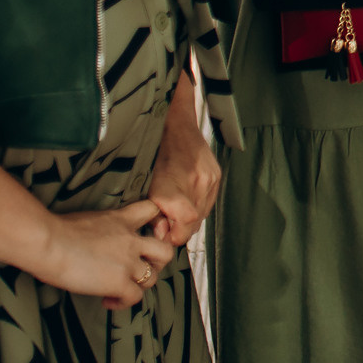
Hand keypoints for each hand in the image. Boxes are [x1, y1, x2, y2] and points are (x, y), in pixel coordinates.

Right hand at [36, 199, 173, 309]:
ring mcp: (128, 261)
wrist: (49, 242)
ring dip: (138, 286)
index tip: (147, 234)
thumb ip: (102, 228)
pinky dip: (123, 303)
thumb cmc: (56, 230)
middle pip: (165, 251)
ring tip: (120, 290)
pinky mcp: (119, 282)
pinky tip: (107, 301)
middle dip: (156, 264)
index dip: (156, 223)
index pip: (154, 211)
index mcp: (122, 219)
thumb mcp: (88, 219)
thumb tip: (95, 243)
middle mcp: (131, 240)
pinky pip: (134, 297)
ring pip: (152, 278)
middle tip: (139, 270)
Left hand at [146, 97, 220, 248]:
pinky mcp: (216, 176)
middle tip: (167, 225)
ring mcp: (209, 179)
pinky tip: (187, 199)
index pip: (184, 227)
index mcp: (172, 187)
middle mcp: (194, 184)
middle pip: (193, 224)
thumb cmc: (155, 153)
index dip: (174, 237)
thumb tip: (162, 233)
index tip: (165, 236)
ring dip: (189, 218)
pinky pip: (209, 202)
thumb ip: (154, 212)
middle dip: (180, 229)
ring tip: (176, 211)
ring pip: (202, 215)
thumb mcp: (146, 185)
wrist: (176, 124)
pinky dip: (198, 206)